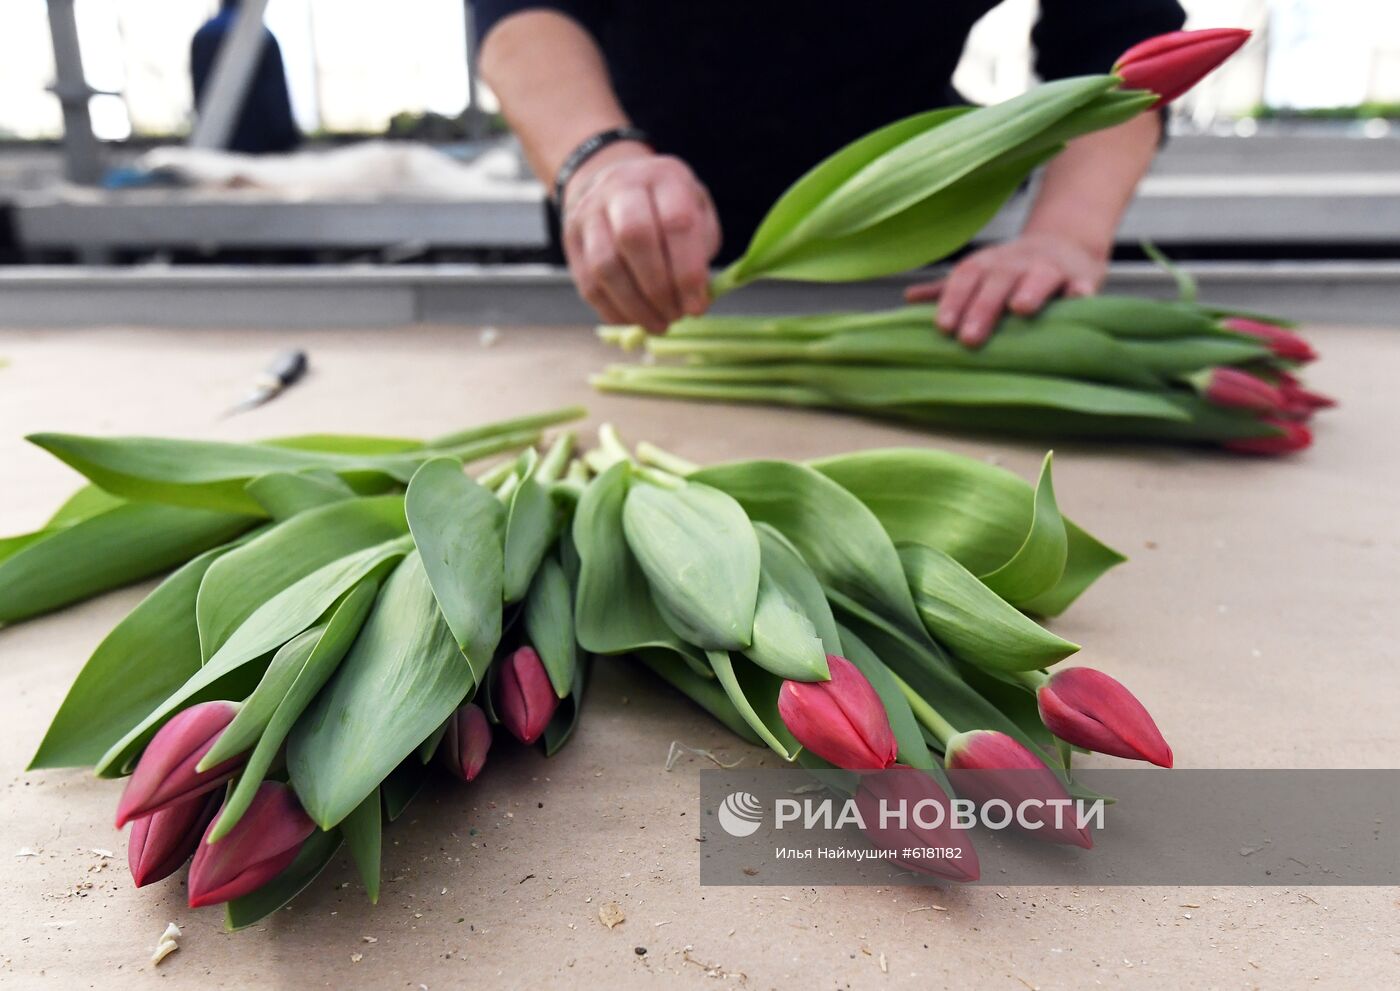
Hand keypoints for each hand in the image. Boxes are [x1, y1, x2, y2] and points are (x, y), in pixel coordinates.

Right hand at [562, 145, 720, 331]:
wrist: (618, 184)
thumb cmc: (667, 207)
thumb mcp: (697, 213)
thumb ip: (701, 249)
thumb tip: (695, 298)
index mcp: (664, 177)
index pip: (676, 222)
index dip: (688, 272)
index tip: (698, 306)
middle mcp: (622, 186)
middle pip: (634, 237)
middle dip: (659, 288)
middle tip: (676, 316)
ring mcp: (589, 211)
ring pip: (605, 265)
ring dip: (635, 306)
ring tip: (659, 323)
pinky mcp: (571, 238)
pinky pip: (588, 283)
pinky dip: (614, 311)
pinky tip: (635, 320)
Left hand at [904, 232, 1108, 346]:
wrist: (1065, 242)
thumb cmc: (1013, 270)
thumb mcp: (980, 273)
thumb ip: (948, 289)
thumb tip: (908, 298)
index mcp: (987, 265)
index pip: (965, 278)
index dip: (952, 300)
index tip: (942, 327)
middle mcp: (1016, 263)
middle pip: (997, 280)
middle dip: (983, 307)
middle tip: (969, 338)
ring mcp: (1050, 268)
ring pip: (1040, 276)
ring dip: (1030, 289)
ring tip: (1021, 308)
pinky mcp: (1082, 277)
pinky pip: (1082, 283)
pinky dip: (1081, 291)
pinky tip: (1078, 300)